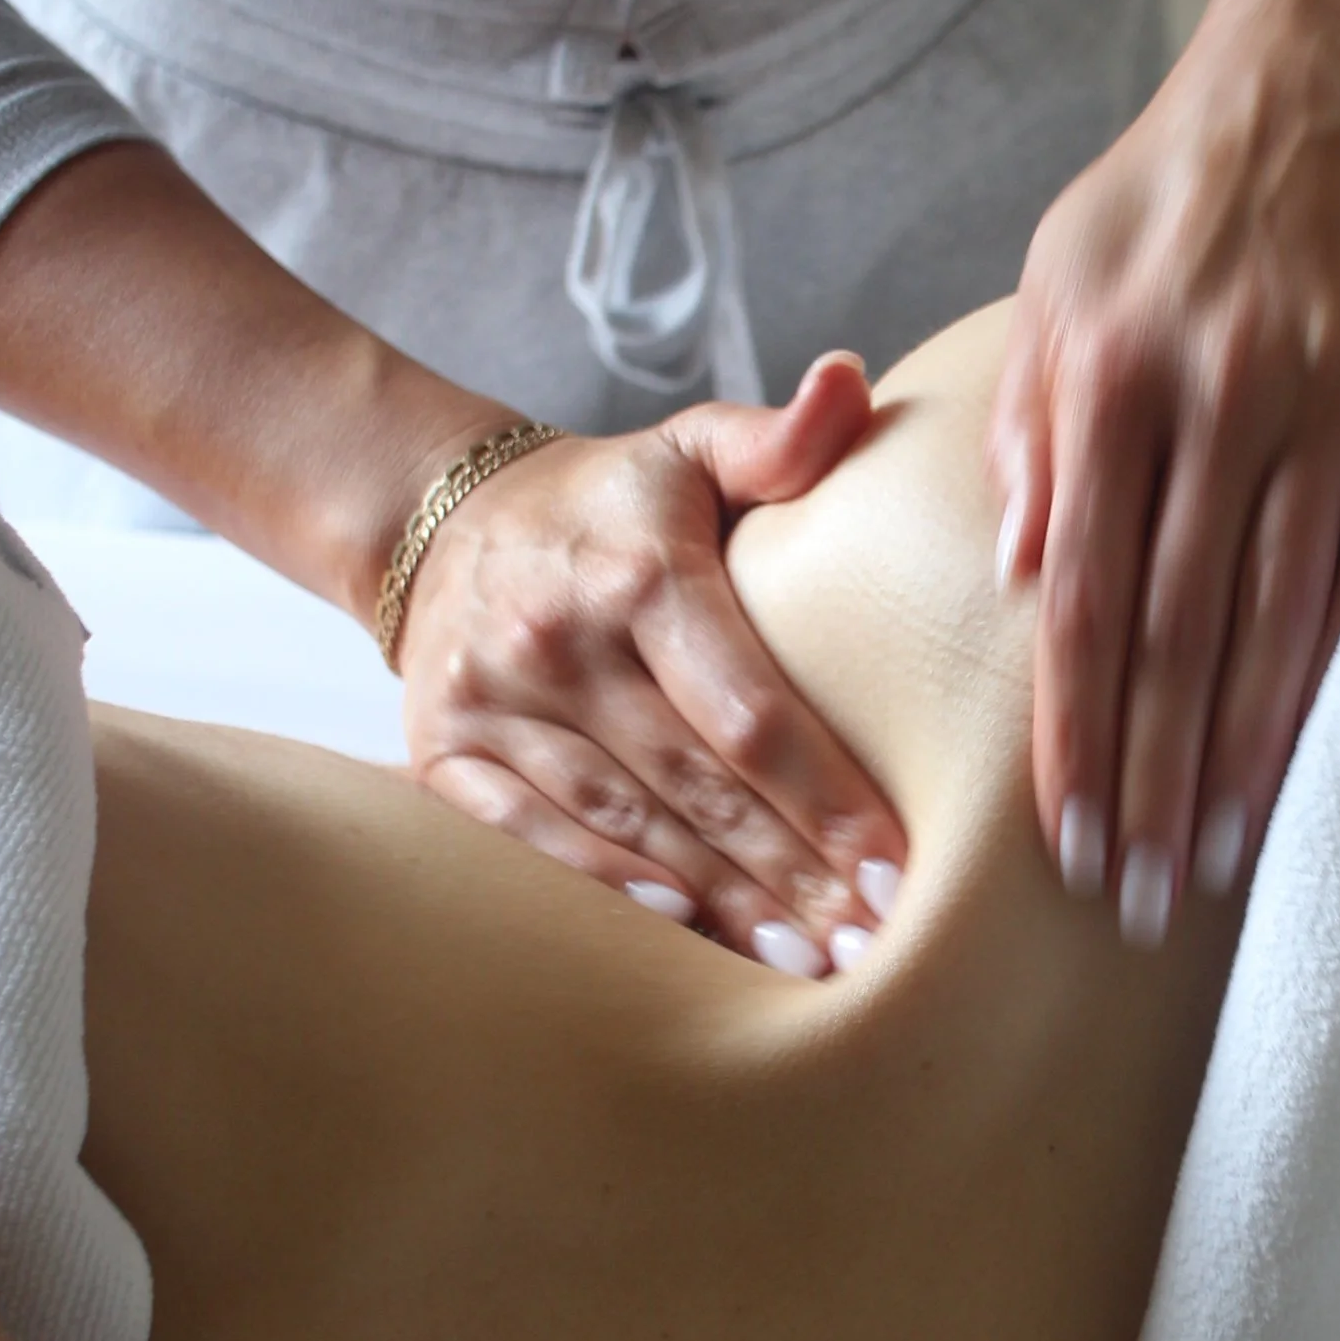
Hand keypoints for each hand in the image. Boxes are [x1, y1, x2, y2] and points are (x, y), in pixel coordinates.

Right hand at [396, 354, 906, 970]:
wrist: (439, 516)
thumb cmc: (611, 502)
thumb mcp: (691, 448)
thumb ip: (780, 439)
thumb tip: (849, 383)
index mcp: (638, 570)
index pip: (749, 707)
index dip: (826, 794)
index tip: (900, 864)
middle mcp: (561, 640)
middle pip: (700, 782)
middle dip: (795, 871)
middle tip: (878, 942)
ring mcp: (495, 702)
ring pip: (629, 821)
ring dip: (721, 901)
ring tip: (806, 957)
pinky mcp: (446, 752)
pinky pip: (529, 836)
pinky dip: (602, 885)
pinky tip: (675, 929)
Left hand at [989, 0, 1339, 941]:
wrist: (1333, 72)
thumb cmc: (1166, 189)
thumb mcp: (1058, 277)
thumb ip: (1032, 426)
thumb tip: (1019, 576)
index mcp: (1115, 373)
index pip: (1087, 597)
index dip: (1078, 734)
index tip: (1065, 841)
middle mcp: (1222, 394)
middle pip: (1183, 634)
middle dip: (1158, 783)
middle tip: (1140, 900)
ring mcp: (1329, 402)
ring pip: (1286, 619)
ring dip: (1251, 757)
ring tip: (1224, 861)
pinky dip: (1339, 670)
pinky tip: (1318, 753)